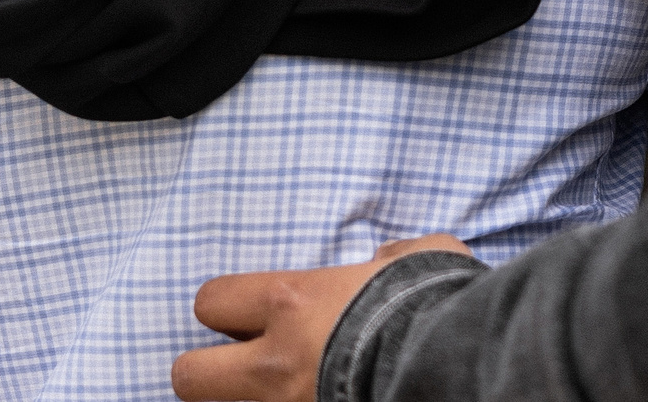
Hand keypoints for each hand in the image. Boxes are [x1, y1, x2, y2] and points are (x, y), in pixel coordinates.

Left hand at [171, 236, 471, 401]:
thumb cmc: (434, 302)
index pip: (211, 302)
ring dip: (242, 400)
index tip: (249, 311)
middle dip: (208, 371)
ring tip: (273, 391)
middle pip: (188, 376)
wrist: (459, 363)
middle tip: (243, 365)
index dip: (227, 307)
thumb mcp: (417, 258)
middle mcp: (275, 363)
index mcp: (292, 302)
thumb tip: (384, 260)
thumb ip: (387, 259)